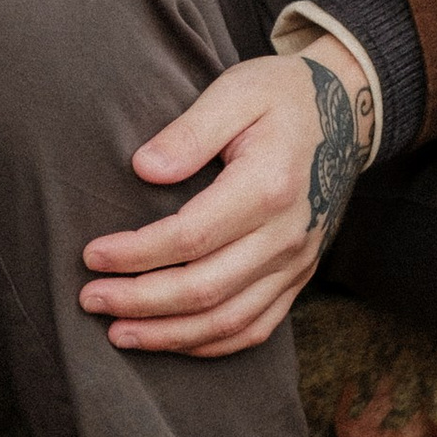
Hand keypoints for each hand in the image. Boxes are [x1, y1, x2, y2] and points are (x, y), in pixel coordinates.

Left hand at [78, 45, 370, 359]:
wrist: (346, 114)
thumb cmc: (279, 97)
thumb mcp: (235, 92)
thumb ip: (190, 131)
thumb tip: (144, 169)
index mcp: (268, 186)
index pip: (190, 237)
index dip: (136, 253)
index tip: (91, 254)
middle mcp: (287, 235)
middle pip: (205, 289)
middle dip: (140, 301)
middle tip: (90, 299)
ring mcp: (297, 262)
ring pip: (228, 321)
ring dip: (169, 335)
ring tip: (118, 333)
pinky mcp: (299, 276)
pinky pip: (256, 327)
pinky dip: (210, 344)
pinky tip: (171, 340)